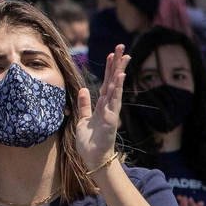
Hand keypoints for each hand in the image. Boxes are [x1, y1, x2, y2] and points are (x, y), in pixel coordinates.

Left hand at [76, 44, 127, 170]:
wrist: (92, 158)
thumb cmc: (89, 141)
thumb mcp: (82, 119)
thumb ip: (84, 105)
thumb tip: (84, 90)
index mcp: (101, 105)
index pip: (106, 82)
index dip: (109, 68)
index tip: (111, 53)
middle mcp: (108, 106)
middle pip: (113, 80)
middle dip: (117, 64)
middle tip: (122, 47)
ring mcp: (111, 111)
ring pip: (115, 88)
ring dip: (119, 72)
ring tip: (123, 57)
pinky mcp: (111, 119)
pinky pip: (114, 101)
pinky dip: (117, 89)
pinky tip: (119, 77)